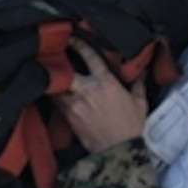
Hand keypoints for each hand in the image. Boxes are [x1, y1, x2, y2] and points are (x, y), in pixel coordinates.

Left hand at [54, 38, 148, 152]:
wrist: (117, 151)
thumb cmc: (130, 128)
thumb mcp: (140, 103)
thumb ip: (138, 85)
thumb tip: (140, 73)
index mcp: (106, 83)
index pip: (90, 57)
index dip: (80, 44)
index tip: (72, 36)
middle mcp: (88, 90)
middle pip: (65, 70)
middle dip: (57, 60)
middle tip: (51, 52)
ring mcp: (75, 104)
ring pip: (56, 86)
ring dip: (52, 79)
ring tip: (48, 71)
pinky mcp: (68, 117)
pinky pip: (55, 102)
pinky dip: (53, 95)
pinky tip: (52, 91)